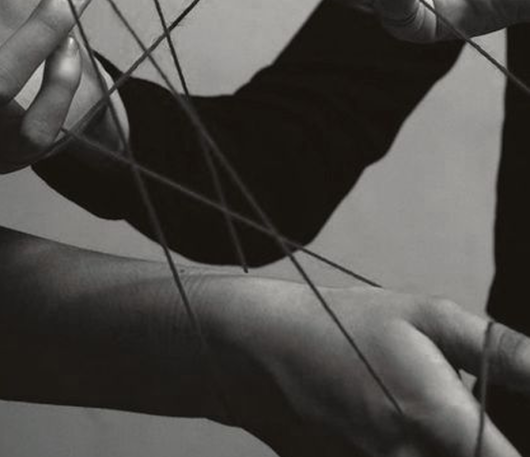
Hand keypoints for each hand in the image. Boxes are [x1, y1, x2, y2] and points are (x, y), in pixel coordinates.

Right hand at [206, 278, 529, 456]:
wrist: (256, 351)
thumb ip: (498, 350)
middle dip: (482, 448)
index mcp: (446, 428)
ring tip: (420, 415)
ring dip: (444, 451)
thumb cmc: (344, 325)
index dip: (517, 454)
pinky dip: (408, 456)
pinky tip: (399, 429)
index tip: (507, 436)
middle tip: (469, 422)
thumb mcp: (426, 316)